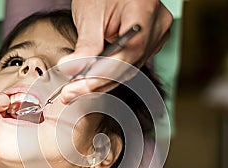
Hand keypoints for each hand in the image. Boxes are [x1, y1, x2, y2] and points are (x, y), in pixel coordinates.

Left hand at [58, 0, 172, 102]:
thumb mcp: (91, 13)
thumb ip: (85, 45)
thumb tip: (71, 70)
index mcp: (146, 13)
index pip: (126, 55)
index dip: (100, 75)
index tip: (76, 87)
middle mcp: (157, 27)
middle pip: (128, 66)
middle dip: (96, 83)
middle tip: (70, 93)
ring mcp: (156, 36)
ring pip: (128, 70)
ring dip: (100, 82)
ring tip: (74, 90)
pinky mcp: (148, 43)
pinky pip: (129, 65)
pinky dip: (108, 74)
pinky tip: (88, 81)